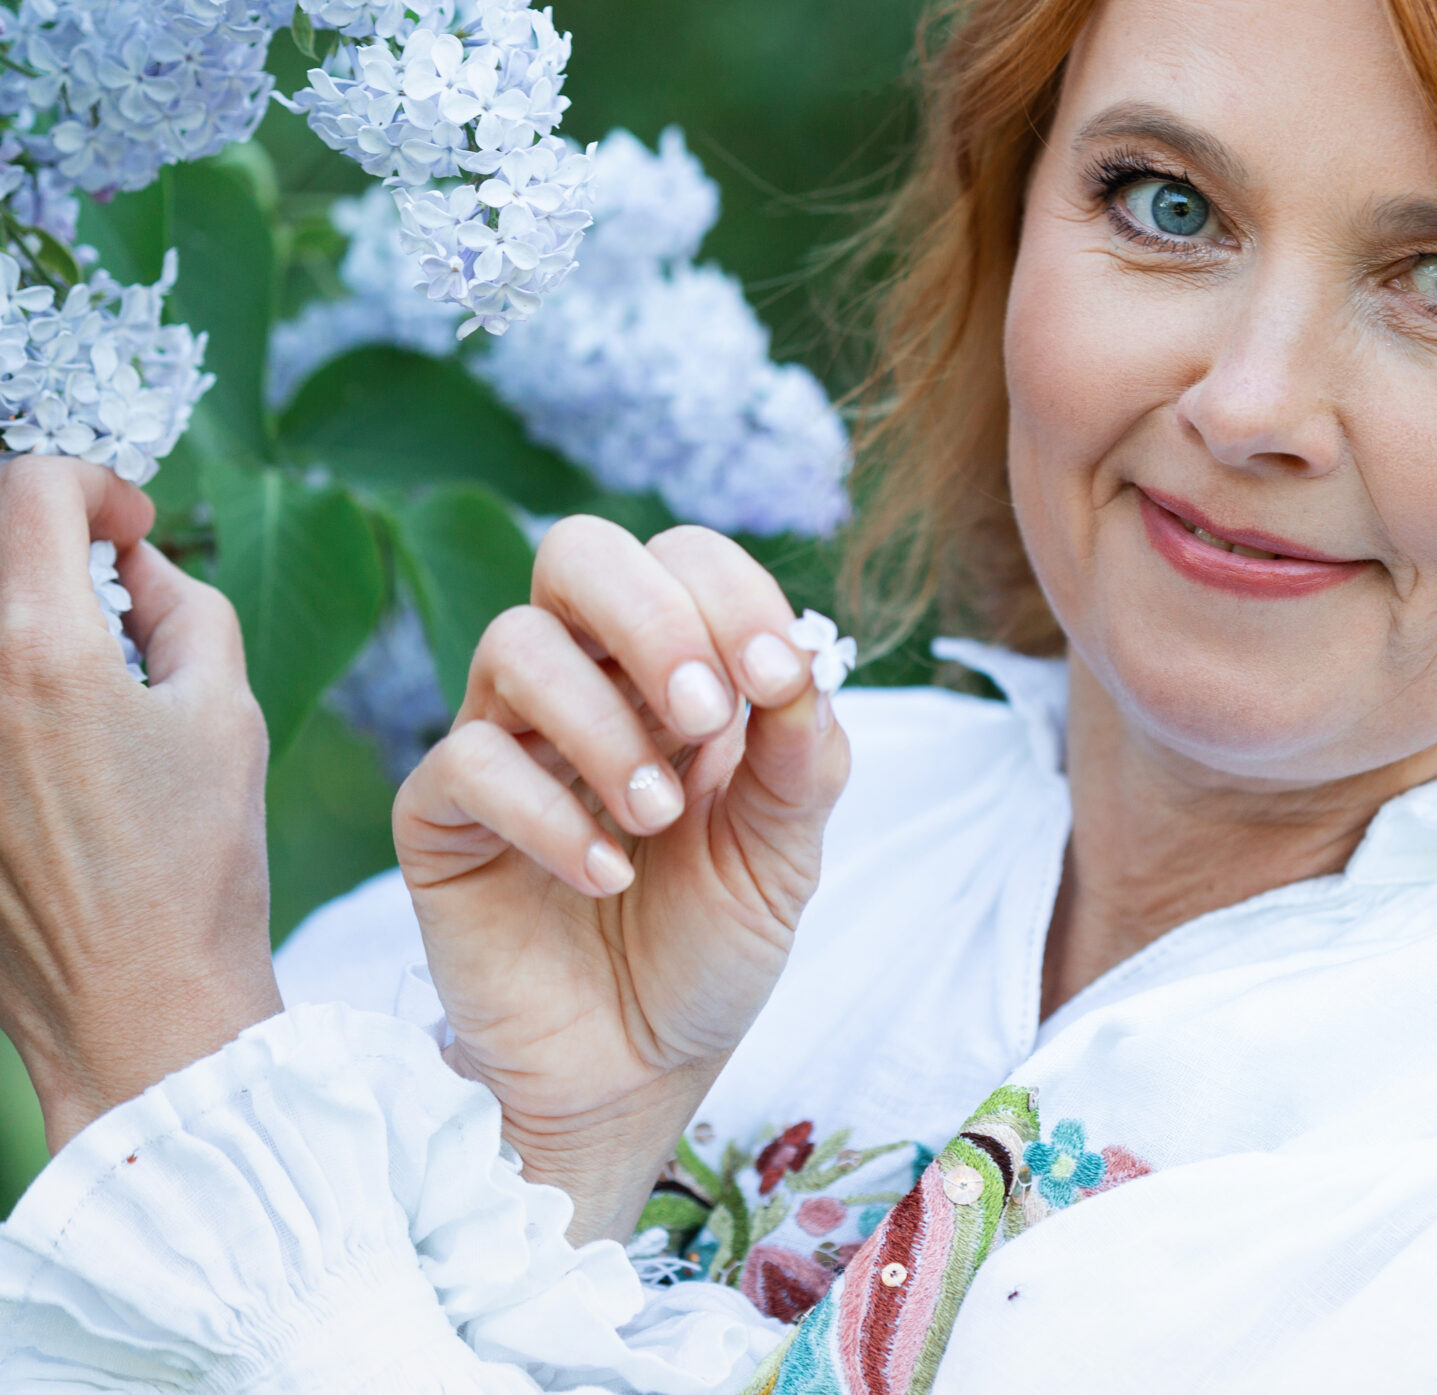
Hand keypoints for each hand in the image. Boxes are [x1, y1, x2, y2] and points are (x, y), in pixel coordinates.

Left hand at [0, 458, 278, 1151]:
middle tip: (100, 582)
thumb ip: (184, 608)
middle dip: (42, 541)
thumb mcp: (226, 711)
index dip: (94, 487)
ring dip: (22, 621)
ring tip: (76, 669)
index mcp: (38, 648)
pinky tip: (48, 739)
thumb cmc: (196, 865)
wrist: (135, 1004)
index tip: (131, 530)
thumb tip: (136, 571)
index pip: (32, 487)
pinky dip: (10, 691)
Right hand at [394, 517, 849, 1242]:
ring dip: (606, 725)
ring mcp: (504, 743)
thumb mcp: (784, 853)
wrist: (636, 1073)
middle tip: (708, 718)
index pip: (682, 557)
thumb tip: (804, 667)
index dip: (734, 596)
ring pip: (515, 644)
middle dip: (654, 618)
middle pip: (578, 553)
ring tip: (659, 817)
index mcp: (672, 671)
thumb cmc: (708, 948)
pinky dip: (549, 812)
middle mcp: (582, 685)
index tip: (781, 680)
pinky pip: (468, 761)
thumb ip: (803, 757)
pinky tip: (606, 876)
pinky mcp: (442, 819)